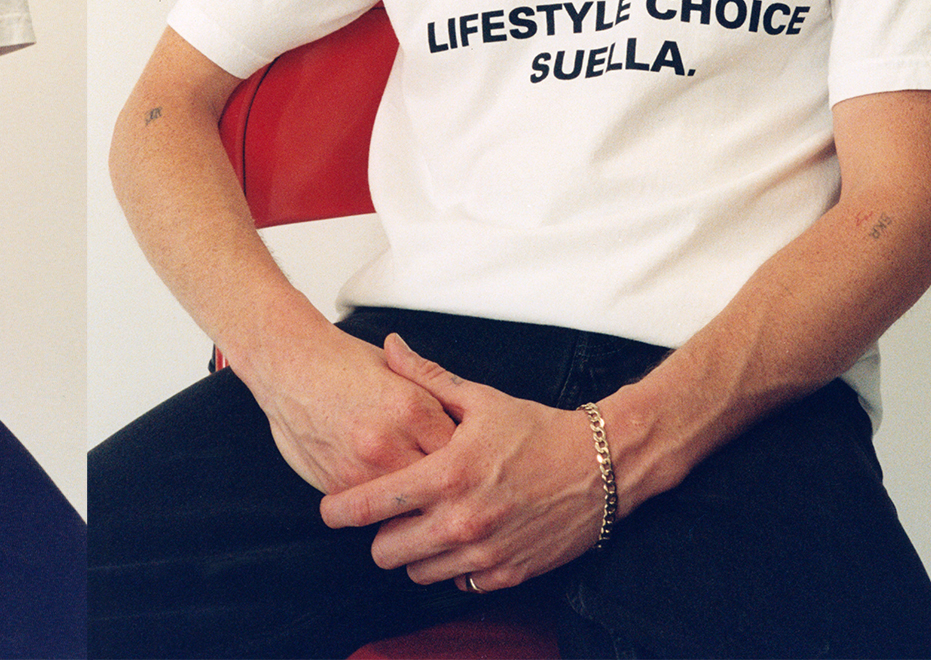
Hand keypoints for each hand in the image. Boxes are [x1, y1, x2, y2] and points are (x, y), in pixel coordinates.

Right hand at [240, 327, 456, 494]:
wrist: (288, 363)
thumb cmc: (344, 363)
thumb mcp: (398, 372)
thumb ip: (433, 400)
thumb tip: (466, 432)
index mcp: (412, 408)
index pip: (461, 451)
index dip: (469, 459)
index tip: (472, 465)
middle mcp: (389, 442)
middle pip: (439, 486)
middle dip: (449, 492)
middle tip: (456, 494)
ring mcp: (361, 468)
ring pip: (408, 507)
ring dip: (419, 508)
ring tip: (429, 505)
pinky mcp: (338, 484)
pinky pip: (374, 511)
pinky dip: (386, 510)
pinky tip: (391, 501)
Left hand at [319, 335, 604, 591]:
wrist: (601, 466)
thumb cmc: (537, 428)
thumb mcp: (479, 398)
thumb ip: (426, 376)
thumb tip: (390, 346)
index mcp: (447, 475)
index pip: (370, 506)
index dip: (339, 511)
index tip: (329, 509)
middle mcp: (461, 521)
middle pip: (385, 552)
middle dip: (378, 535)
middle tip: (386, 515)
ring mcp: (485, 554)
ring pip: (418, 574)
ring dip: (412, 553)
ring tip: (423, 525)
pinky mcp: (508, 574)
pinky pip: (457, 584)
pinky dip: (449, 567)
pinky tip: (458, 539)